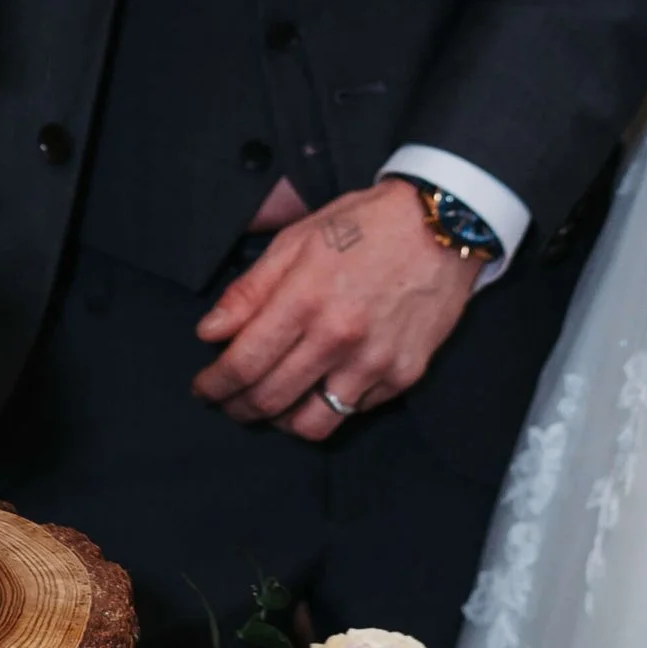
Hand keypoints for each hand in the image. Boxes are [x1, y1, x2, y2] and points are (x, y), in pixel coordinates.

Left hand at [194, 179, 483, 434]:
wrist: (442, 224)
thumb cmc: (365, 225)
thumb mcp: (296, 240)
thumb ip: (249, 290)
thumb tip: (210, 333)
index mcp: (304, 299)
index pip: (242, 364)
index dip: (214, 385)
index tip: (204, 388)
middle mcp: (338, 338)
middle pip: (270, 400)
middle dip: (237, 408)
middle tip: (228, 401)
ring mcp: (374, 362)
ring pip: (312, 423)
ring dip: (281, 420)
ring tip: (273, 403)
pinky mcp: (404, 374)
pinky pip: (355, 411)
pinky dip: (330, 405)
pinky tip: (322, 383)